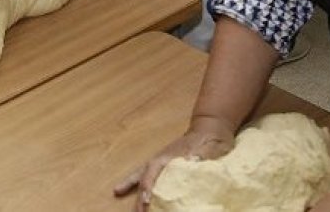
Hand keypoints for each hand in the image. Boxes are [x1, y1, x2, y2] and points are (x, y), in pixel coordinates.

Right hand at [113, 121, 235, 210]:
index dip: (149, 188)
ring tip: (117, 195)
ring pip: (142, 176)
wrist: (211, 127)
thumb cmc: (212, 139)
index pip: (155, 173)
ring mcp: (161, 161)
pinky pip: (145, 174)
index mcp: (172, 156)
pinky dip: (133, 182)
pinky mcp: (164, 165)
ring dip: (132, 188)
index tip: (146, 202)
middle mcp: (162, 159)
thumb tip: (190, 161)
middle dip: (140, 197)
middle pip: (146, 179)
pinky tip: (120, 189)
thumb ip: (202, 155)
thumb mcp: (211, 147)